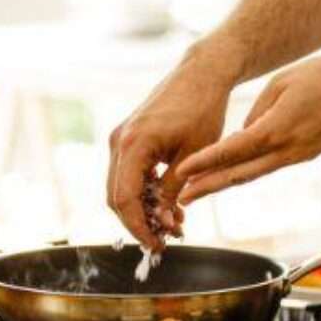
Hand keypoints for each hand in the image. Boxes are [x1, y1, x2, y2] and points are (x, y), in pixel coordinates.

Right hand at [107, 48, 234, 248]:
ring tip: (174, 225)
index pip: (124, 199)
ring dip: (144, 210)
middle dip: (140, 223)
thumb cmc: (203, 109)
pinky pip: (129, 175)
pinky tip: (169, 206)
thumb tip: (164, 223)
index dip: (138, 228)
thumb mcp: (193, 157)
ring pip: (122, 188)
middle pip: (117, 198)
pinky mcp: (130, 138)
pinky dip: (146, 193)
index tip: (157, 246)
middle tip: (166, 240)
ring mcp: (121, 139)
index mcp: (133, 144)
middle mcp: (119, 141)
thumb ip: (174, 190)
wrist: (202, 74)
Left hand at [176, 54, 320, 204]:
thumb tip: (243, 133)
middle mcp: (285, 151)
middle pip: (238, 174)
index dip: (204, 163)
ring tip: (200, 192)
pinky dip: (247, 172)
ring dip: (224, 184)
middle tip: (182, 198)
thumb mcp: (283, 83)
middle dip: (208, 187)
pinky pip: (269, 167)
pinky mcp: (304, 156)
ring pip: (253, 175)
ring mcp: (296, 157)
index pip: (232, 151)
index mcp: (276, 131)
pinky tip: (232, 174)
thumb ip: (257, 110)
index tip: (182, 173)